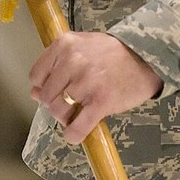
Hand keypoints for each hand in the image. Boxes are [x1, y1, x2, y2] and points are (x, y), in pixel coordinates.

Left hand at [29, 32, 161, 144]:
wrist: (146, 57)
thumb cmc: (112, 53)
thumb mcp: (80, 48)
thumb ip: (56, 66)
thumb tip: (34, 92)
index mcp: (64, 44)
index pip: (36, 76)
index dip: (44, 87)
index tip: (55, 90)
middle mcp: (72, 61)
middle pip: (46, 96)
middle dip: (55, 104)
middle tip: (70, 103)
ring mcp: (86, 82)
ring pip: (58, 111)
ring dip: (65, 118)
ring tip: (76, 113)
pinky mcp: (101, 101)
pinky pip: (77, 127)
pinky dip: (73, 134)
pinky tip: (75, 134)